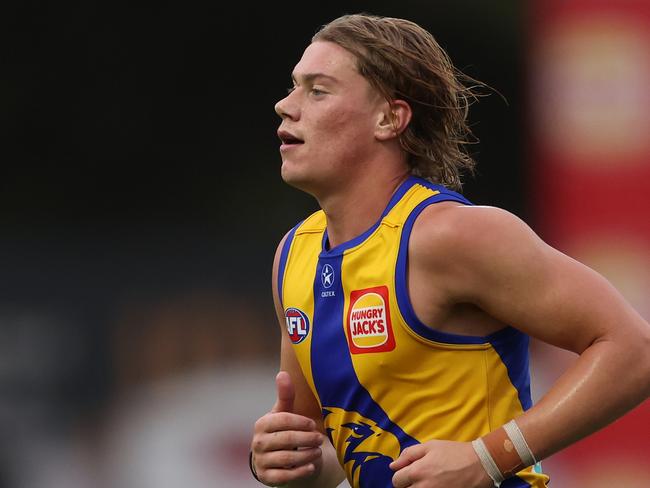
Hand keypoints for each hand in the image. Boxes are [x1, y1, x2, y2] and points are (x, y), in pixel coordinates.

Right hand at [251, 371, 323, 485]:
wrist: (273, 459)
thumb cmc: (281, 430)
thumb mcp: (283, 413)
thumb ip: (285, 396)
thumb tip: (283, 373)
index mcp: (262, 424)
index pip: (282, 420)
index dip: (300, 422)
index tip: (313, 424)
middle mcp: (258, 442)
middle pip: (286, 439)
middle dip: (306, 439)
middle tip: (320, 439)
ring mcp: (261, 461)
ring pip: (286, 459)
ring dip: (306, 455)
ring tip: (318, 451)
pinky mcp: (266, 477)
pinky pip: (284, 477)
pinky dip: (300, 472)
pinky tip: (312, 466)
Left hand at [390, 439, 492, 487]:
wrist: (480, 464)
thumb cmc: (454, 453)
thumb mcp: (430, 446)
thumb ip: (409, 454)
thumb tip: (393, 465)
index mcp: (418, 471)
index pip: (397, 481)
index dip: (400, 476)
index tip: (408, 474)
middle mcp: (424, 487)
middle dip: (408, 485)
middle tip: (419, 478)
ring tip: (428, 482)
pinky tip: (436, 486)